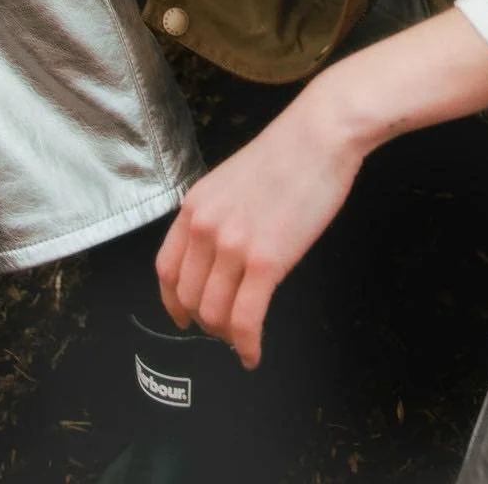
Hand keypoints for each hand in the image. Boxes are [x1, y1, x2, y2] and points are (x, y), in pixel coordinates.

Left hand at [154, 92, 365, 369]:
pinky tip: (253, 353)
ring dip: (227, 336)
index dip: (173, 301)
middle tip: (224, 330)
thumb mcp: (233, 180)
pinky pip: (245, 320)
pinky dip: (247, 345)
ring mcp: (233, 246)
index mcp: (195, 206)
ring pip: (214, 314)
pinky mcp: (265, 262)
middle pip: (189, 297)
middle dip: (204, 322)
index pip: (167, 269)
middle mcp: (205, 227)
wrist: (320, 134)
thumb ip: (218, 215)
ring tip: (242, 340)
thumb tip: (219, 255)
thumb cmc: (288, 152)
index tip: (181, 317)